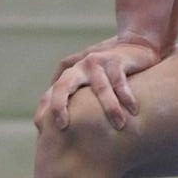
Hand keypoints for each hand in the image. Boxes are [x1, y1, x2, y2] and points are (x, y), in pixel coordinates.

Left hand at [33, 35, 158, 130]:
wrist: (136, 44)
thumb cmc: (109, 75)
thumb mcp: (90, 85)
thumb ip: (76, 104)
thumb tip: (57, 133)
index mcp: (70, 77)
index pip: (50, 94)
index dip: (43, 112)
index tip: (42, 131)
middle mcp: (79, 68)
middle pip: (62, 85)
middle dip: (59, 105)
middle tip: (62, 125)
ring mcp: (97, 62)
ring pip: (100, 87)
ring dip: (110, 107)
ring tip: (119, 125)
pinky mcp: (115, 59)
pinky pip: (119, 80)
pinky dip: (126, 96)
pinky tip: (133, 110)